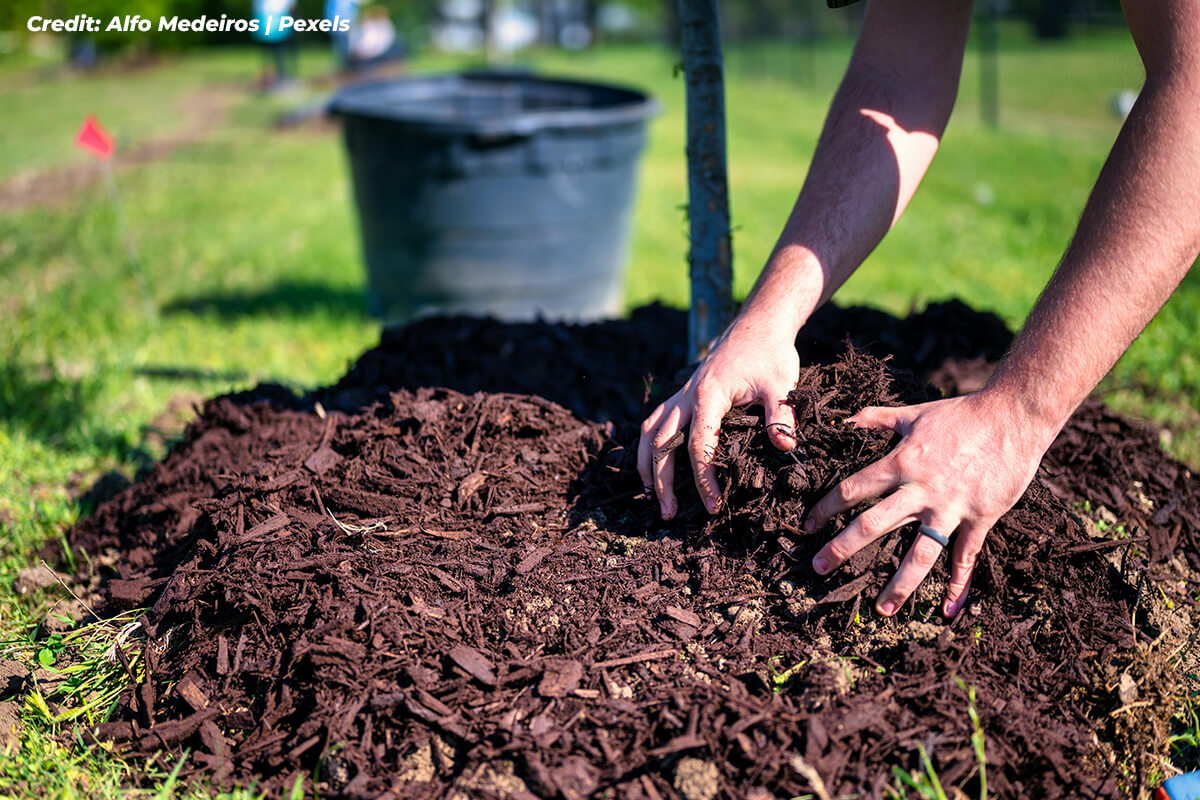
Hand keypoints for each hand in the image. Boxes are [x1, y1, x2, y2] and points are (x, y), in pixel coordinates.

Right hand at [638, 313, 800, 518]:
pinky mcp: (683, 395)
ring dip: (646, 465)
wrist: (758, 325)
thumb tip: (784, 447)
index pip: (698, 445)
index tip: (713, 505)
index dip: (703, 479)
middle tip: (669, 514)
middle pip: (662, 443)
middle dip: (662, 481)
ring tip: (651, 496)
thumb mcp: (781, 383)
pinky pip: (655, 421)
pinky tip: (652, 465)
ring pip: (649, 432)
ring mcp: (681, 394)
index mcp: (708, 395)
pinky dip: (648, 445)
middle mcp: (687, 395)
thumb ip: (781, 415)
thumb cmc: (771, 354)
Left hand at [804, 389, 1055, 618]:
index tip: (808, 525)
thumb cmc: (961, 413)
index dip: (826, 508)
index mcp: (901, 462)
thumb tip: (845, 420)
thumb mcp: (913, 413)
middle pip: (873, 525)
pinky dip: (958, 585)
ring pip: (920, 553)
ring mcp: (951, 508)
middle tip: (819, 568)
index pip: (853, 490)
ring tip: (883, 610)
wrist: (1013, 416)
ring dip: (900, 584)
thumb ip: (876, 418)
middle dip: (843, 548)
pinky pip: (966, 557)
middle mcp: (921, 490)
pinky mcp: (981, 518)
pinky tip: (948, 610)